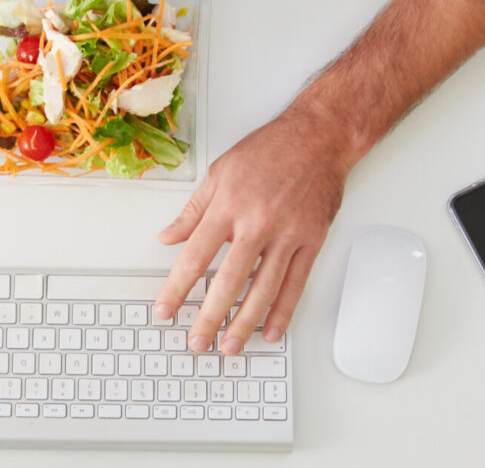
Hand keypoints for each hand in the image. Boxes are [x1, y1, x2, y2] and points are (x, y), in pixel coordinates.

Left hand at [151, 110, 353, 355]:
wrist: (319, 137)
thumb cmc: (269, 150)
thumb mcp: (220, 171)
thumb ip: (193, 210)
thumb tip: (168, 237)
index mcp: (229, 206)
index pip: (196, 256)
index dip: (177, 288)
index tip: (165, 310)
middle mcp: (258, 223)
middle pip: (229, 281)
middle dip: (210, 317)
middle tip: (197, 343)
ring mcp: (288, 235)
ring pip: (264, 289)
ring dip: (245, 323)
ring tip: (230, 346)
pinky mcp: (312, 241)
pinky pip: (296, 283)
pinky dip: (283, 311)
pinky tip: (270, 330)